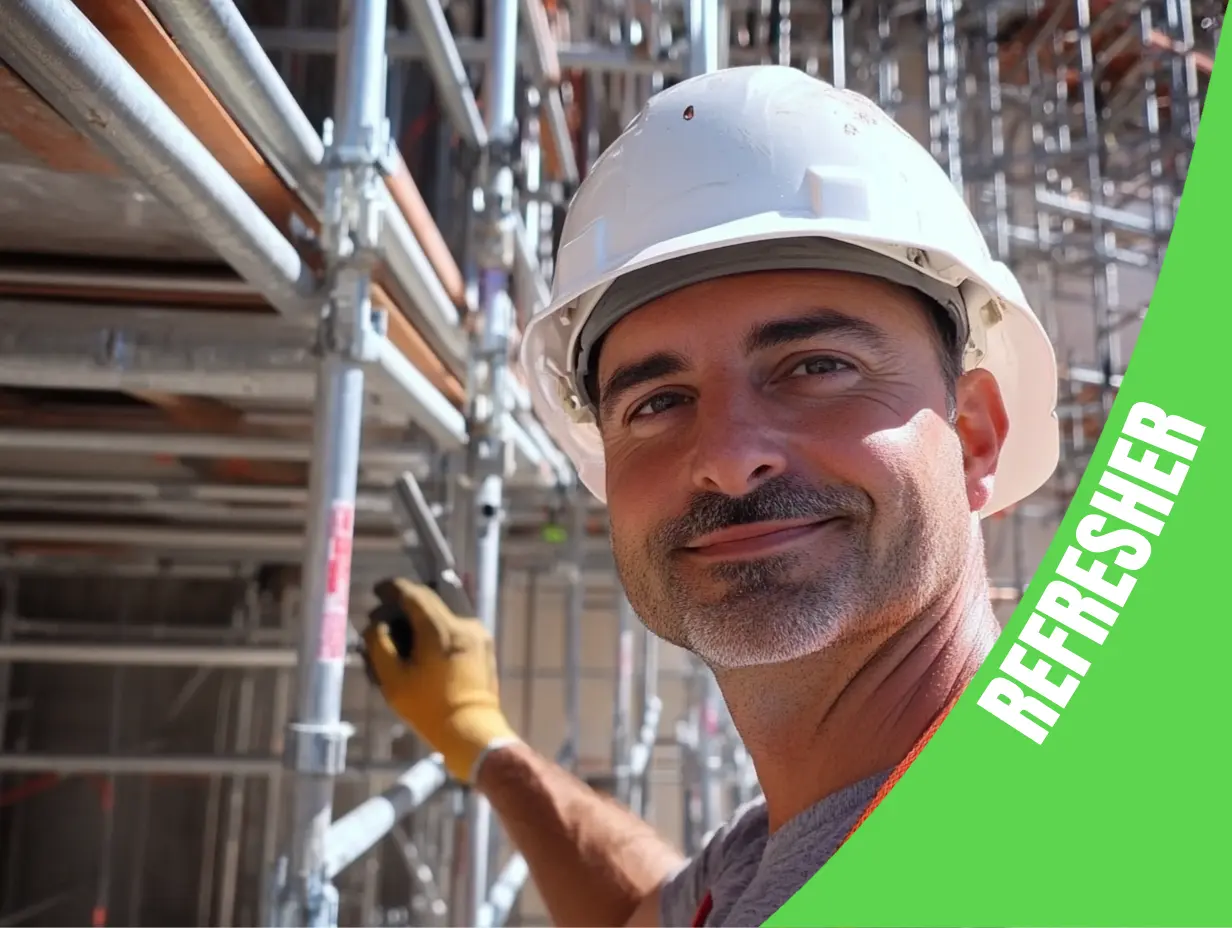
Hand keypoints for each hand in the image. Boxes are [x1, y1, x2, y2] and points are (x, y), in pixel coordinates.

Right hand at [362, 578, 518, 782]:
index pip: (414, 593)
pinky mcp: (485, 645)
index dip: (392, 588)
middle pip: (430, 600)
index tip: (378, 590)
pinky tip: (425, 646)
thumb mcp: (393, 681)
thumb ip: (379, 645)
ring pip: (444, 614)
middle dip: (406, 604)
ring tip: (405, 633)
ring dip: (423, 617)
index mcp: (440, 628)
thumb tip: (375, 625)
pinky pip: (457, 628)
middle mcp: (464, 623)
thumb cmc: (429, 708)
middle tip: (386, 616)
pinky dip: (438, 630)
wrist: (472, 730)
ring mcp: (479, 633)